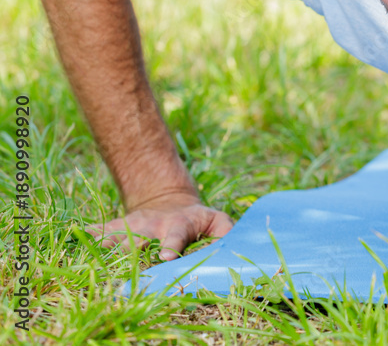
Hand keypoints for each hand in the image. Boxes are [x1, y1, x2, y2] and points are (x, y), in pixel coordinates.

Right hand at [85, 193, 233, 260]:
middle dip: (131, 252)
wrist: (170, 202)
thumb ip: (227, 231)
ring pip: (117, 235)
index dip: (172, 246)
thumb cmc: (199, 220)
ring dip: (105, 244)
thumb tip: (235, 242)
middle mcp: (153, 226)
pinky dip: (89, 233)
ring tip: (88, 251)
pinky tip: (74, 233)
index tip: (166, 257)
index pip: (176, 237)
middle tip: (121, 263)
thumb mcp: (217, 221)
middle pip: (140, 240)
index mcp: (178, 225)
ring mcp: (134, 225)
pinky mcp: (120, 226)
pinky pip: (102, 230)